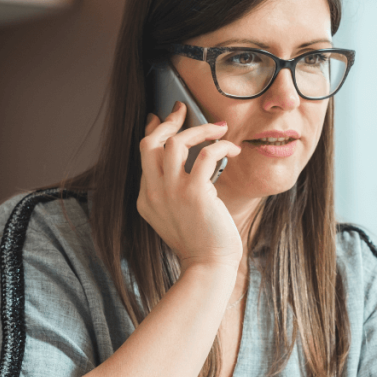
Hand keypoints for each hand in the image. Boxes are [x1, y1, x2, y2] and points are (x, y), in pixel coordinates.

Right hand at [137, 101, 243, 270]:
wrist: (208, 266)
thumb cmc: (200, 243)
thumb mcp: (175, 216)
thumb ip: (172, 192)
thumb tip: (189, 164)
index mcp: (146, 199)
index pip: (143, 154)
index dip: (152, 131)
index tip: (161, 118)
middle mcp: (153, 193)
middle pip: (151, 142)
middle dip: (168, 122)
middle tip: (183, 109)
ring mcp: (172, 192)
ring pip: (176, 143)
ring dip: (199, 130)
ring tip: (218, 128)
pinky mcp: (195, 193)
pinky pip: (206, 155)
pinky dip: (221, 146)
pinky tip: (233, 149)